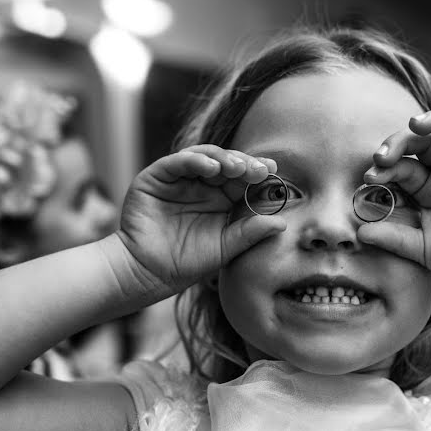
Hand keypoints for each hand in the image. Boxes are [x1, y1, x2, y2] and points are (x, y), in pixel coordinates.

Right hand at [116, 145, 285, 292]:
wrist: (147, 274)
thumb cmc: (185, 264)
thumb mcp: (224, 248)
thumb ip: (250, 234)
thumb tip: (284, 223)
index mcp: (220, 200)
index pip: (242, 180)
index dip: (257, 173)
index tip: (274, 172)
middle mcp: (200, 186)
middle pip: (226, 164)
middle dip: (244, 164)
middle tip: (259, 168)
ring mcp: (178, 179)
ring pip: (205, 157)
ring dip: (224, 158)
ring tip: (238, 167)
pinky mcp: (156, 177)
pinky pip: (177, 162)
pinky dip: (195, 160)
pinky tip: (212, 167)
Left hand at [356, 110, 430, 296]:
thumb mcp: (419, 248)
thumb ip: (392, 238)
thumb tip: (359, 233)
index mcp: (424, 186)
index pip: (400, 165)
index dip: (383, 167)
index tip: (369, 178)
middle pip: (419, 140)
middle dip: (398, 141)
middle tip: (382, 155)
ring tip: (414, 124)